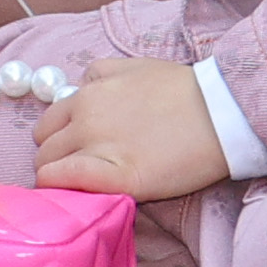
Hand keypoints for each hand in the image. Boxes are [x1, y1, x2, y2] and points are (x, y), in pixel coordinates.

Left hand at [34, 54, 227, 202]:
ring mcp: (96, 144)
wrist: (222, 112)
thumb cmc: (185, 91)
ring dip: (59, 179)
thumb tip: (84, 87)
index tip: (74, 156)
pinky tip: (78, 198)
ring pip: (47, 166)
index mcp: (88, 92)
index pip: (49, 123)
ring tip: (85, 192)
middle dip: (56, 161)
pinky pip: (63, 180)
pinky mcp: (116, 175)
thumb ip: (101, 75)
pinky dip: (61, 190)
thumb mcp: (133, 68)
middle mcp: (84, 115)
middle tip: (81, 177)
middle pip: (44, 146)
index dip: (60, 142)